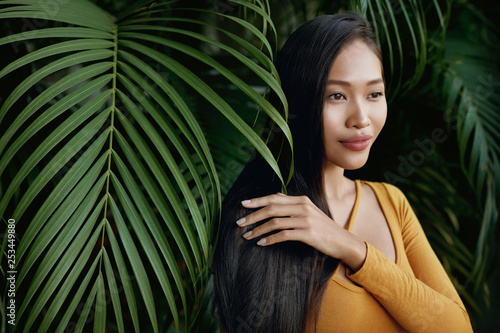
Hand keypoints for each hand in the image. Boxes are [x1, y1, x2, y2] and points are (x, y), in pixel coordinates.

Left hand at [236, 193, 366, 270]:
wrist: (343, 242)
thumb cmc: (323, 229)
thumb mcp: (308, 213)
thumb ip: (292, 207)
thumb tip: (271, 202)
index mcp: (302, 200)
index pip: (274, 198)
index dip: (257, 200)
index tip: (243, 204)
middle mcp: (303, 207)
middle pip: (271, 208)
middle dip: (253, 215)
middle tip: (239, 223)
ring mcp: (306, 220)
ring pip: (275, 222)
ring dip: (258, 229)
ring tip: (247, 236)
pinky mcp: (308, 233)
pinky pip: (283, 235)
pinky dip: (270, 239)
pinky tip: (262, 244)